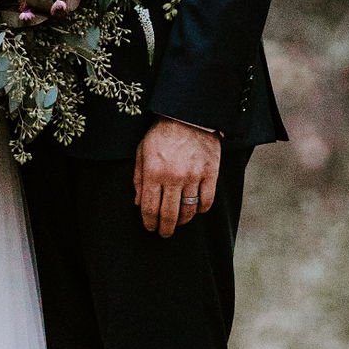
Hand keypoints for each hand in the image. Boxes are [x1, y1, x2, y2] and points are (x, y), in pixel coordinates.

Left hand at [134, 117, 220, 237]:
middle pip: (168, 214)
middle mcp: (173, 178)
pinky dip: (201, 209)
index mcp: (153, 172)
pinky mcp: (210, 174)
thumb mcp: (142, 151)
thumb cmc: (161, 133)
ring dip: (182, 221)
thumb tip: (138, 202)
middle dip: (165, 228)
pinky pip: (207, 201)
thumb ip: (138, 177)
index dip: (149, 222)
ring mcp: (193, 177)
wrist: (188, 115)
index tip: (150, 228)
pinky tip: (196, 210)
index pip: (149, 208)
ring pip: (188, 211)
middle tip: (164, 233)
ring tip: (179, 222)